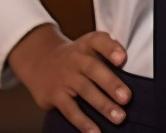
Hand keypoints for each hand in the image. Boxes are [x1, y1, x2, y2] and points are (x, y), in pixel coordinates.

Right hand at [8, 24, 132, 132]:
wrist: (39, 60)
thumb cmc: (75, 56)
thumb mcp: (88, 44)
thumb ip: (108, 47)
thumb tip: (125, 59)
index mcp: (86, 45)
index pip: (98, 41)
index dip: (111, 48)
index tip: (122, 59)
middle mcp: (75, 59)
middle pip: (94, 68)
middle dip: (111, 83)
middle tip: (127, 98)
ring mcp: (64, 78)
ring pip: (85, 91)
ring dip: (103, 105)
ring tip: (119, 118)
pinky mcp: (54, 96)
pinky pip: (70, 110)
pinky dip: (83, 122)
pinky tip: (95, 132)